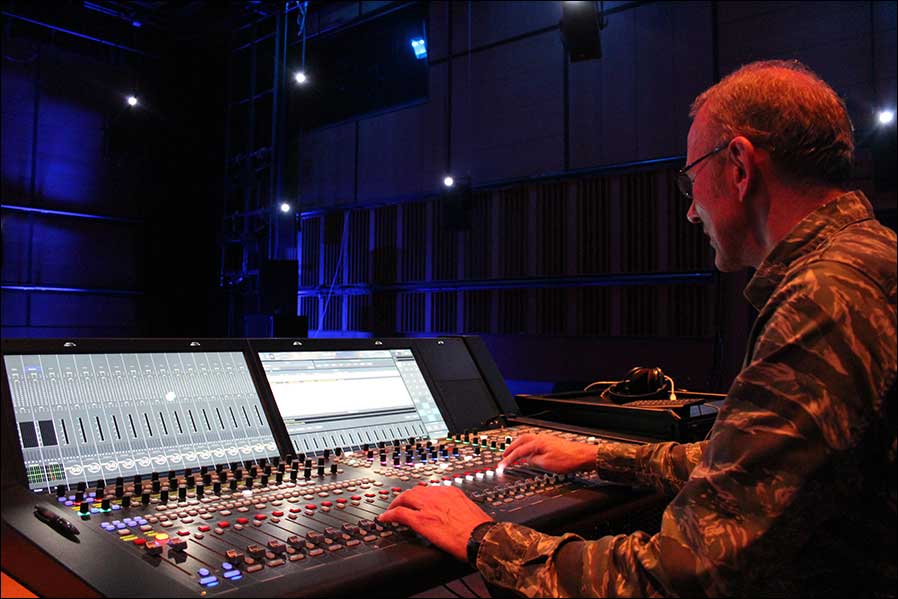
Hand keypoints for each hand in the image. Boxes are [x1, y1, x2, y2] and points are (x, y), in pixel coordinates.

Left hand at [378, 485, 492, 561]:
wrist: (483, 538)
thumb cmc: (481, 529)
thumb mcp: (469, 510)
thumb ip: (458, 507)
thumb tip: (455, 514)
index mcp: (452, 491)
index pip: (430, 489)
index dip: (420, 495)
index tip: (417, 500)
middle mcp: (439, 495)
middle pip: (415, 491)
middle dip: (405, 497)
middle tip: (400, 503)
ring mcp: (429, 506)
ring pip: (405, 498)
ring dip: (396, 504)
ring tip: (391, 510)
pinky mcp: (421, 520)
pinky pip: (400, 514)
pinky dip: (390, 515)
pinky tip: (385, 519)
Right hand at [499, 433, 595, 472]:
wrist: (583, 456)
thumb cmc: (568, 459)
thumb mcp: (546, 464)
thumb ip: (533, 461)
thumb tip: (527, 460)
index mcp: (537, 443)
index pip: (519, 451)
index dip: (509, 459)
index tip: (502, 465)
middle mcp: (541, 438)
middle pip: (520, 440)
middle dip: (511, 447)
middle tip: (504, 455)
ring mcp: (546, 439)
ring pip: (527, 439)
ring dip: (518, 445)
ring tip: (513, 452)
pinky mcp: (551, 442)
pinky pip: (533, 442)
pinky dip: (526, 446)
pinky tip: (529, 452)